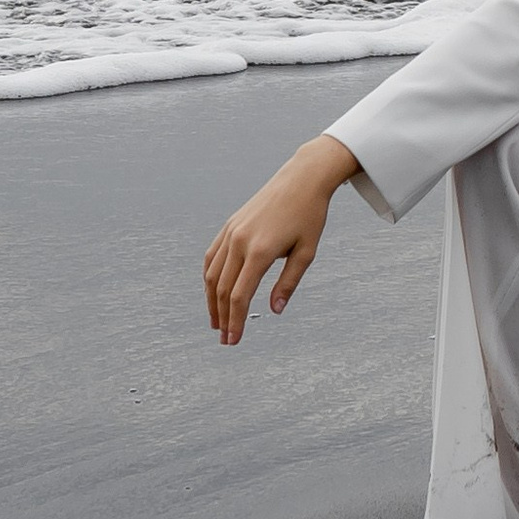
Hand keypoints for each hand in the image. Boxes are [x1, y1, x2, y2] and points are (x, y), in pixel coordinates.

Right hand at [203, 134, 359, 344]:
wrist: (301, 179)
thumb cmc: (309, 215)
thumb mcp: (306, 252)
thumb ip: (288, 282)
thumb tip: (274, 310)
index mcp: (260, 250)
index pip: (240, 295)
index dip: (235, 321)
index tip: (234, 339)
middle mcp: (240, 241)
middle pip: (222, 289)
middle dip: (222, 317)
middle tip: (225, 338)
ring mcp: (231, 232)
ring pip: (212, 274)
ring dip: (211, 301)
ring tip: (216, 321)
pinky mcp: (229, 225)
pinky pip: (212, 256)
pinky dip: (209, 277)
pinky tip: (213, 292)